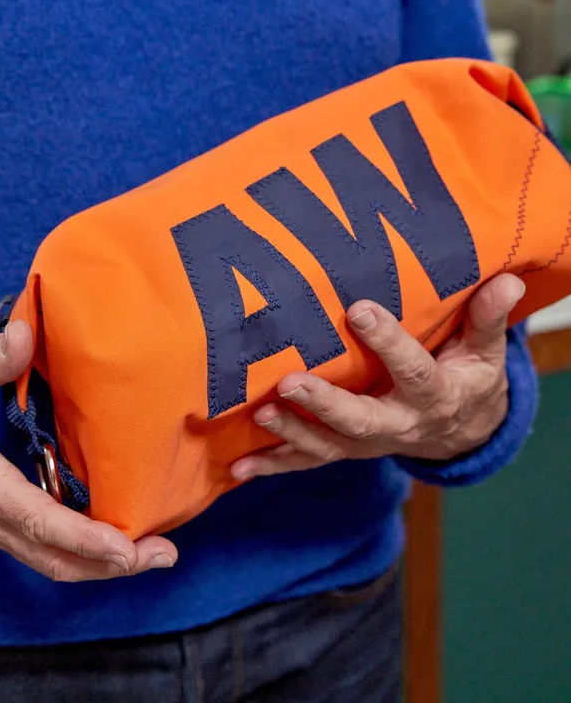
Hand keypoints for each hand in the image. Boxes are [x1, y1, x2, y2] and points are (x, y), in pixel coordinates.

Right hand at [0, 321, 176, 580]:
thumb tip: (25, 336)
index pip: (38, 522)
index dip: (84, 538)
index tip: (126, 548)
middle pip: (54, 558)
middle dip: (110, 565)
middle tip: (162, 557)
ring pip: (51, 561)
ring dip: (101, 564)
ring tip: (151, 555)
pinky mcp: (0, 521)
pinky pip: (45, 548)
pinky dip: (83, 551)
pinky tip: (114, 537)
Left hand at [231, 274, 525, 478]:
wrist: (461, 430)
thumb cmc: (468, 379)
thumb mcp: (484, 352)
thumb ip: (486, 319)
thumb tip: (508, 281)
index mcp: (435, 397)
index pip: (413, 370)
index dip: (388, 341)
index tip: (358, 308)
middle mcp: (399, 426)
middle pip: (362, 420)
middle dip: (325, 403)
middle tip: (289, 382)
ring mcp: (369, 444)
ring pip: (330, 446)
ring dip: (294, 433)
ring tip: (261, 412)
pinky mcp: (347, 451)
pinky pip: (310, 463)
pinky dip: (275, 465)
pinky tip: (239, 466)